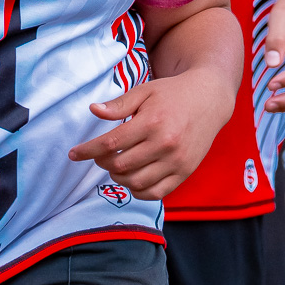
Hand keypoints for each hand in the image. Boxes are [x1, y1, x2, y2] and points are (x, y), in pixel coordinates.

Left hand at [68, 70, 235, 199]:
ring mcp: (177, 161)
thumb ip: (119, 104)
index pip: (111, 143)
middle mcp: (165, 144)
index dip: (87, 151)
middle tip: (100, 156)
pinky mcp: (185, 172)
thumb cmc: (173, 93)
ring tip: (116, 166)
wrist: (211, 98)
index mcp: (152, 121)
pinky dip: (138, 190)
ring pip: (136, 182)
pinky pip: (156, 192)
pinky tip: (132, 178)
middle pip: (120, 165)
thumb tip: (93, 110)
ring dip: (119, 177)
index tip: (73, 154)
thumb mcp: (145, 91)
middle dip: (102, 163)